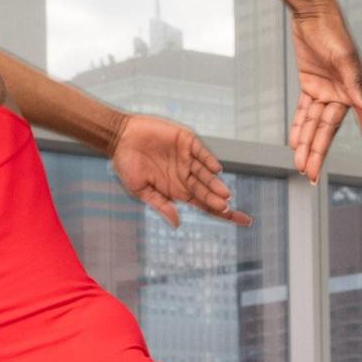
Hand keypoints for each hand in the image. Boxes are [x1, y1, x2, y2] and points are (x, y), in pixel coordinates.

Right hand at [111, 114, 247, 227]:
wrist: (120, 138)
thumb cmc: (127, 165)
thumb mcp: (140, 190)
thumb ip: (160, 204)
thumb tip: (177, 223)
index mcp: (177, 191)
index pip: (204, 205)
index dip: (221, 213)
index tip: (240, 221)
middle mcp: (185, 176)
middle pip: (207, 192)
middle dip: (217, 201)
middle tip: (226, 207)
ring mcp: (186, 158)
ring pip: (205, 174)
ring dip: (214, 183)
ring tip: (224, 194)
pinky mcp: (185, 142)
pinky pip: (200, 152)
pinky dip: (208, 160)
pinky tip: (216, 169)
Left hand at [288, 3, 361, 181]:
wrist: (313, 13)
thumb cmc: (333, 32)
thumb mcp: (343, 59)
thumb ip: (355, 86)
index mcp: (356, 90)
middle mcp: (343, 94)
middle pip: (329, 130)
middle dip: (319, 153)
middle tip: (311, 176)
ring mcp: (326, 91)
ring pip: (315, 124)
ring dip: (306, 144)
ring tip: (299, 166)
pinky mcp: (311, 85)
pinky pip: (305, 111)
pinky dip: (300, 126)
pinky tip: (294, 143)